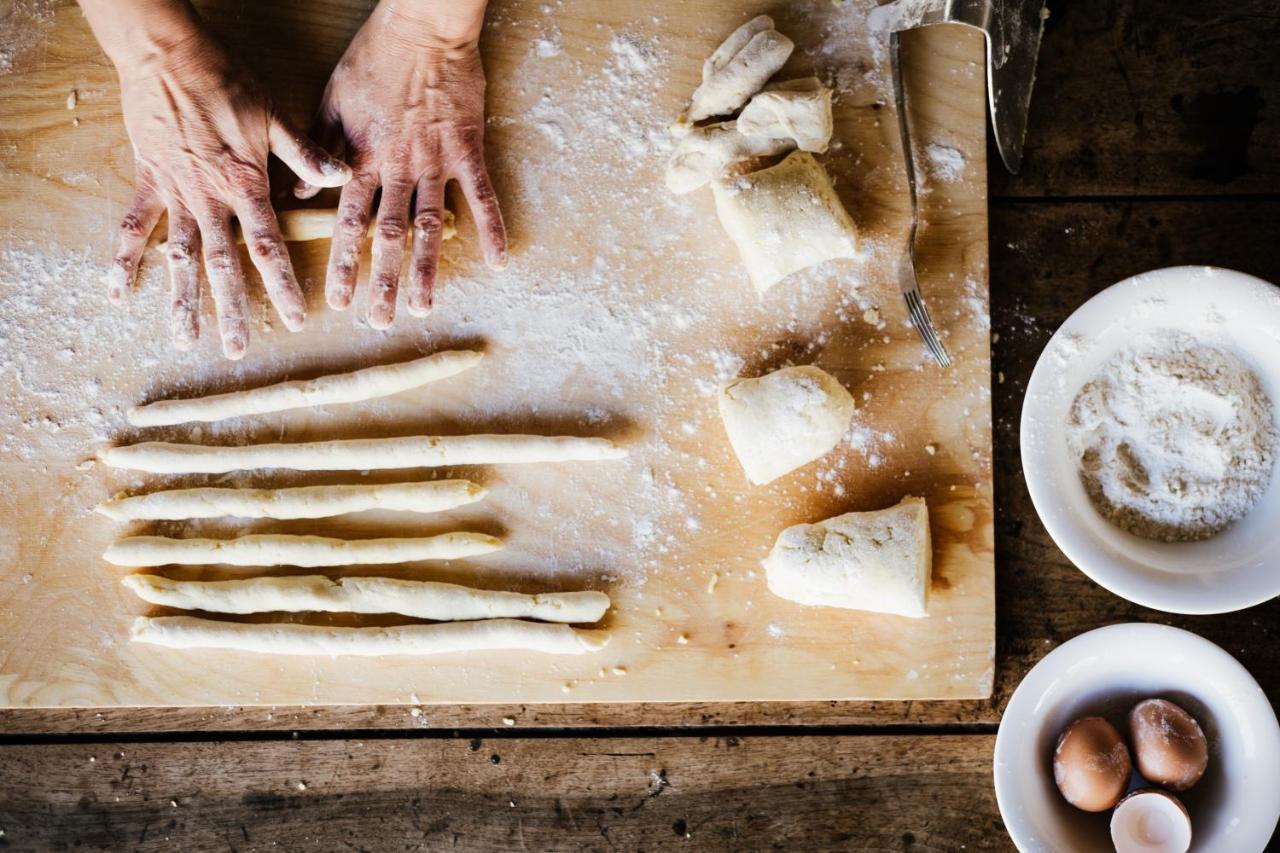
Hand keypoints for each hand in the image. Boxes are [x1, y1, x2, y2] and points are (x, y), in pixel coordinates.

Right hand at [85, 1, 350, 357]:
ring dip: (181, 300)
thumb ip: (305, 154)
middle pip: (224, 265)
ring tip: (184, 340)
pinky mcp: (147, 181)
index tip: (297, 320)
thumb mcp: (275, 116)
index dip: (284, 287)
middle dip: (232, 310)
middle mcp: (210, 199)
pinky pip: (133, 226)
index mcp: (246, 186)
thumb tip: (342, 178)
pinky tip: (117, 293)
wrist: (168, 54)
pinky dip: (122, 259)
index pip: (270, 248)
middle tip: (239, 350)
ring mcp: (175, 193)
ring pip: (180, 256)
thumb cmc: (227, 81)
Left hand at [296, 1, 506, 327]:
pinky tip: (500, 260)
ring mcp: (436, 161)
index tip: (338, 299)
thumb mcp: (330, 101)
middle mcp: (398, 167)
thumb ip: (319, 150)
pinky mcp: (468, 149)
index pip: (349, 221)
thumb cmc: (374, 59)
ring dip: (426, 269)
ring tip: (422, 307)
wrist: (422, 28)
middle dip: (381, 281)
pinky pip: (482, 194)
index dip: (344, 262)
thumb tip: (302, 194)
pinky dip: (492, 227)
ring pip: (430, 224)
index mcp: (362, 157)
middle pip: (388, 234)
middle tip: (378, 321)